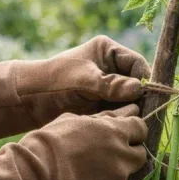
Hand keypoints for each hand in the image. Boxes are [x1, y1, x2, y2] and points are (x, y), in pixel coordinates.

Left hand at [0, 36, 150, 158]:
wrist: (30, 101)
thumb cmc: (53, 82)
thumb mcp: (83, 81)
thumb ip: (111, 85)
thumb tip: (139, 88)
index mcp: (108, 52)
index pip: (137, 64)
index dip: (146, 80)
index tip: (148, 96)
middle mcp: (113, 68)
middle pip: (139, 83)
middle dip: (142, 99)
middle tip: (145, 114)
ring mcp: (111, 87)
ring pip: (134, 100)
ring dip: (135, 111)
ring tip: (135, 124)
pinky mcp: (107, 104)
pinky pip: (124, 111)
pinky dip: (126, 119)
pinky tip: (125, 127)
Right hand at [43, 104, 149, 179]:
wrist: (36, 175)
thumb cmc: (48, 143)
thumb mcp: (73, 121)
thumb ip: (101, 119)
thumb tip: (125, 111)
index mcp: (114, 130)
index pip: (140, 128)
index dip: (132, 132)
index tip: (122, 136)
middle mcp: (123, 153)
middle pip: (140, 153)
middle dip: (128, 154)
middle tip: (107, 157)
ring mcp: (122, 177)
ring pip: (130, 174)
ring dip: (119, 173)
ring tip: (94, 174)